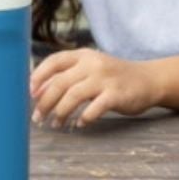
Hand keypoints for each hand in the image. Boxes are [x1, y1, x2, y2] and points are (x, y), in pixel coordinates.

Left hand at [30, 49, 161, 128]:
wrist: (148, 80)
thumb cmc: (113, 77)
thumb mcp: (91, 68)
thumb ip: (68, 76)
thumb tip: (37, 93)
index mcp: (83, 55)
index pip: (53, 61)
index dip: (38, 77)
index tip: (29, 94)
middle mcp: (92, 64)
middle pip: (60, 83)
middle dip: (45, 103)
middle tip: (38, 118)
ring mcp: (105, 78)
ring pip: (73, 96)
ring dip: (60, 113)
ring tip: (56, 124)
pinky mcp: (117, 94)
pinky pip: (94, 109)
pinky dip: (83, 118)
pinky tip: (79, 124)